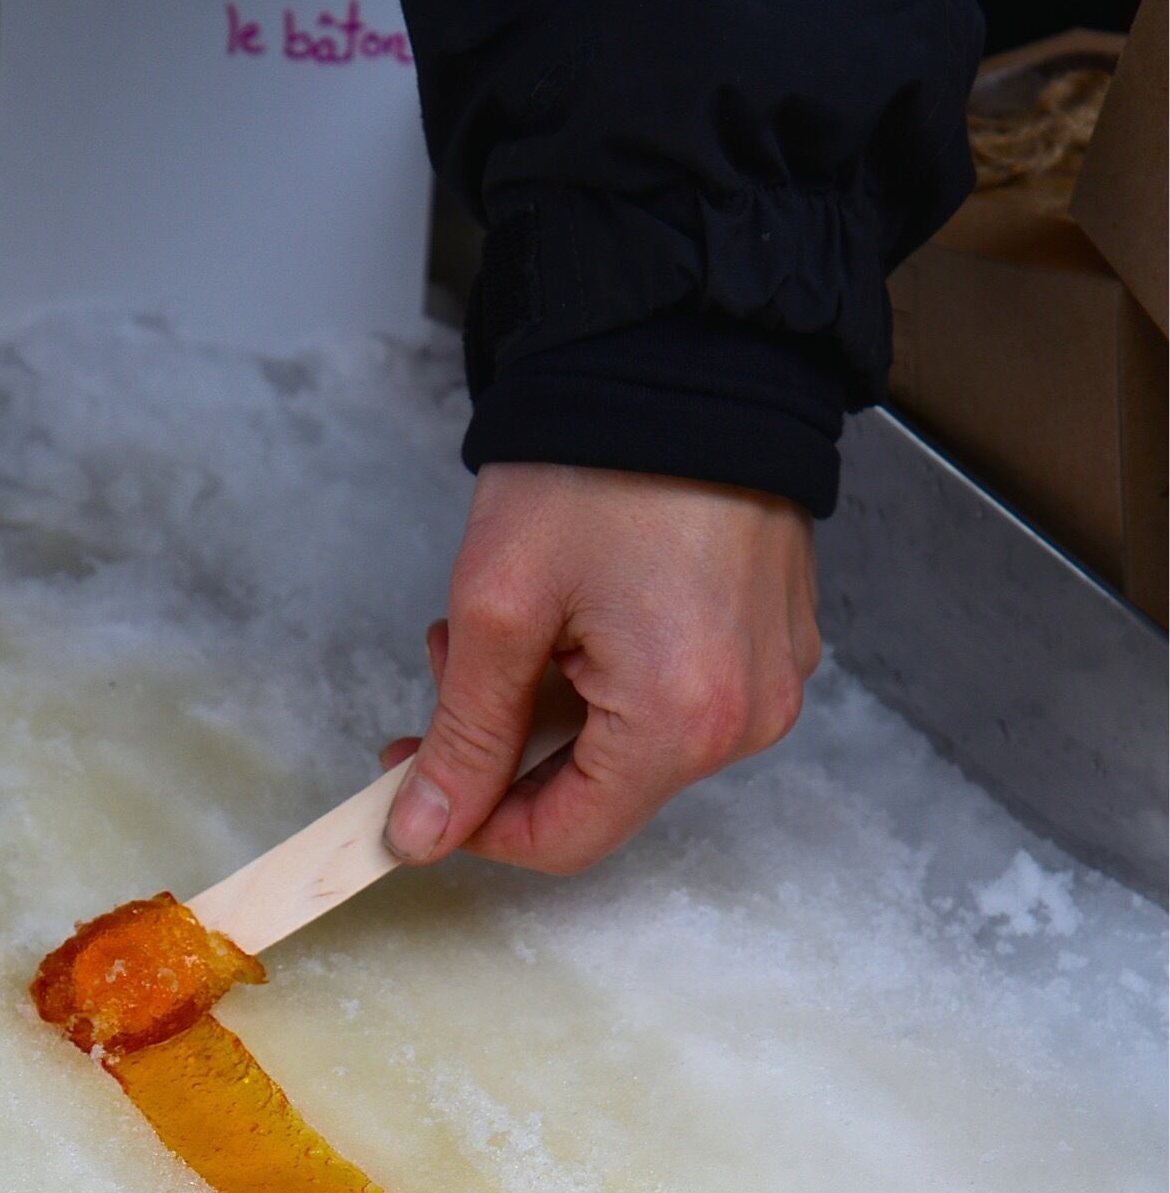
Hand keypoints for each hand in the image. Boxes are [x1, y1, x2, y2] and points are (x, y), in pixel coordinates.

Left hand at [382, 464, 820, 875]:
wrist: (688, 352)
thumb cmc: (600, 461)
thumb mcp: (498, 607)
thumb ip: (464, 736)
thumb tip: (428, 830)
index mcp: (680, 722)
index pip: (564, 840)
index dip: (478, 825)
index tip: (418, 785)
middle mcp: (744, 719)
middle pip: (598, 793)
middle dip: (508, 746)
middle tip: (449, 667)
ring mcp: (770, 681)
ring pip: (630, 747)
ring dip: (553, 705)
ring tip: (513, 619)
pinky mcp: (773, 643)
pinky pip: (675, 699)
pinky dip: (608, 676)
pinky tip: (576, 610)